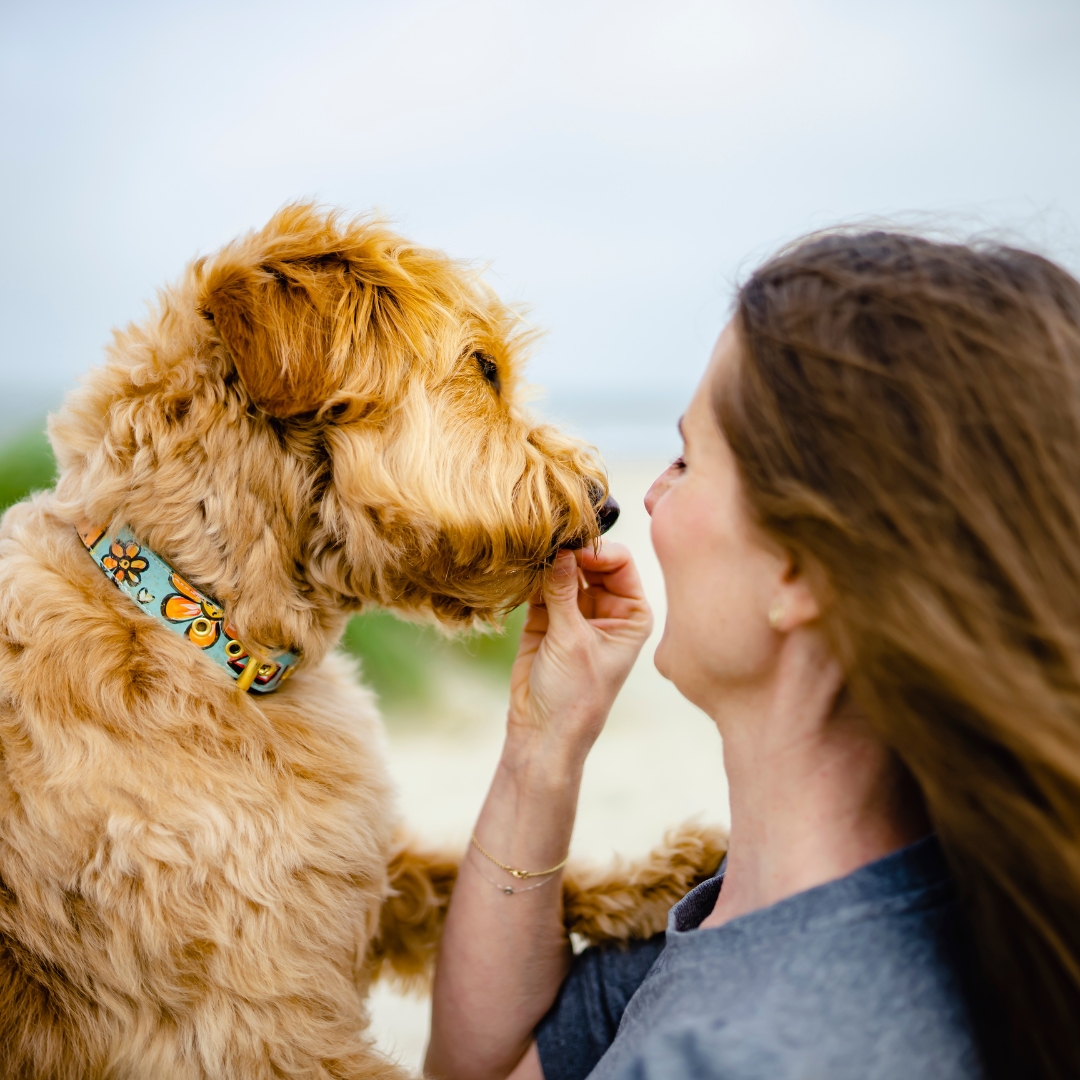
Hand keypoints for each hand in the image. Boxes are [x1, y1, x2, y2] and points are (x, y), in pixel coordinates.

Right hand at [504, 542, 652, 776]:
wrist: (543, 732)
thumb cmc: (575, 694)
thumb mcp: (572, 640)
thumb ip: (564, 591)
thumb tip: (560, 548)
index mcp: (631, 614)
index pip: (620, 563)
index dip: (597, 551)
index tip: (571, 548)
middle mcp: (607, 608)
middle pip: (590, 562)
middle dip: (569, 552)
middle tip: (546, 542)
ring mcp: (576, 612)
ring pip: (563, 572)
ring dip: (547, 562)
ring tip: (530, 551)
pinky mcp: (546, 618)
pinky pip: (539, 586)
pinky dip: (530, 577)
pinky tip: (519, 567)